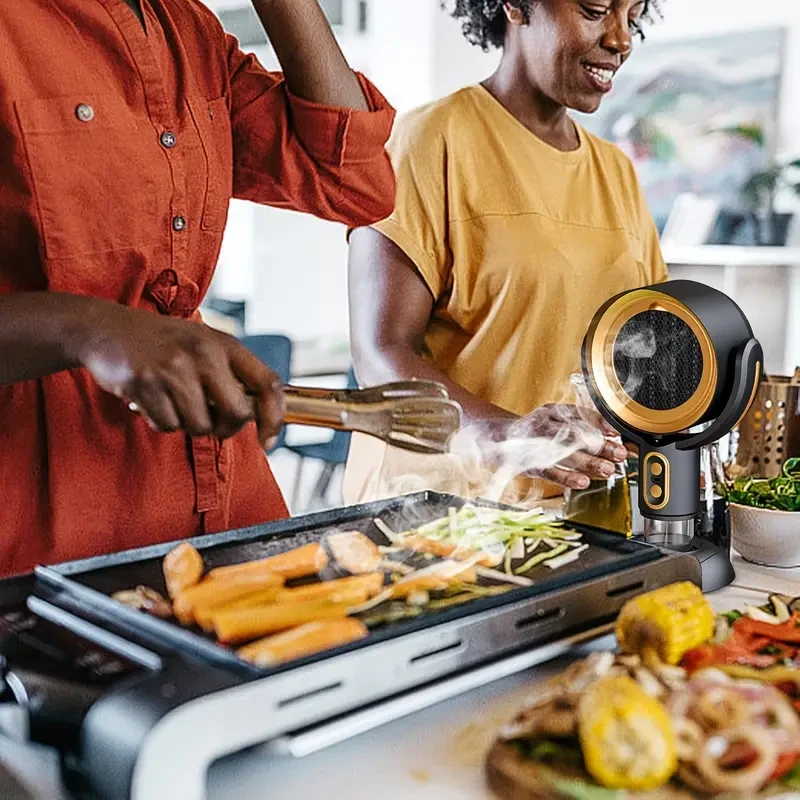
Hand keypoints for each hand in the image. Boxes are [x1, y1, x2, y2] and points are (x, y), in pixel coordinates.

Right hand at [75, 305, 283, 446]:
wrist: (107, 328)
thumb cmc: (163, 343)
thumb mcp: (205, 346)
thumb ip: (232, 375)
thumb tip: (260, 417)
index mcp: (225, 344)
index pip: (268, 384)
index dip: (274, 417)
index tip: (269, 439)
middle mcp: (204, 353)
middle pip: (238, 414)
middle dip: (226, 428)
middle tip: (211, 422)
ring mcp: (174, 368)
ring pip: (200, 426)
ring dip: (188, 424)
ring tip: (174, 401)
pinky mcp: (145, 383)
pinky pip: (168, 425)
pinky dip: (162, 421)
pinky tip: (154, 401)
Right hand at [506, 403, 626, 489]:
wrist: (499, 439)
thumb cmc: (535, 433)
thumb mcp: (555, 422)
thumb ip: (582, 429)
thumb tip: (618, 440)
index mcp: (553, 411)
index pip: (580, 414)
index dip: (600, 424)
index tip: (617, 433)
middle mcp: (544, 424)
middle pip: (575, 434)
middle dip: (600, 445)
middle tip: (620, 454)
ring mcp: (535, 443)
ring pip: (563, 452)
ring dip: (587, 461)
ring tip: (607, 470)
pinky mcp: (529, 463)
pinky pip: (549, 470)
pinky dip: (566, 477)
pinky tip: (583, 482)